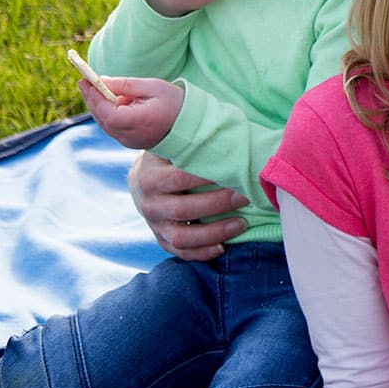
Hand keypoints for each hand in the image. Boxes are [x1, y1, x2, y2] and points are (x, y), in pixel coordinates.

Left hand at [80, 74, 184, 150]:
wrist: (191, 124)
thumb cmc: (174, 102)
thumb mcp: (153, 87)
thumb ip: (126, 85)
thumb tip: (101, 81)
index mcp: (141, 122)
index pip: (109, 113)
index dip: (95, 98)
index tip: (86, 81)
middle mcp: (132, 136)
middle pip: (103, 119)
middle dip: (91, 100)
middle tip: (84, 81)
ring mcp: (130, 142)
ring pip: (105, 124)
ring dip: (98, 106)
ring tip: (94, 88)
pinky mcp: (130, 142)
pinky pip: (112, 128)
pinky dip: (107, 113)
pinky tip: (110, 100)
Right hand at [128, 150, 246, 260]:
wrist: (143, 176)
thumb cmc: (170, 154)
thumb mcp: (173, 143)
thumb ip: (192, 140)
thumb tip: (229, 135)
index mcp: (149, 175)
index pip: (180, 178)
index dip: (208, 178)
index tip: (235, 172)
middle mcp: (148, 202)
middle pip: (184, 209)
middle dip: (218, 204)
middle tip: (245, 196)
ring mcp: (152, 223)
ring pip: (182, 236)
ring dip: (214, 232)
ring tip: (241, 224)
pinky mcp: (160, 238)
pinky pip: (180, 251)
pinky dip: (202, 252)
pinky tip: (223, 247)